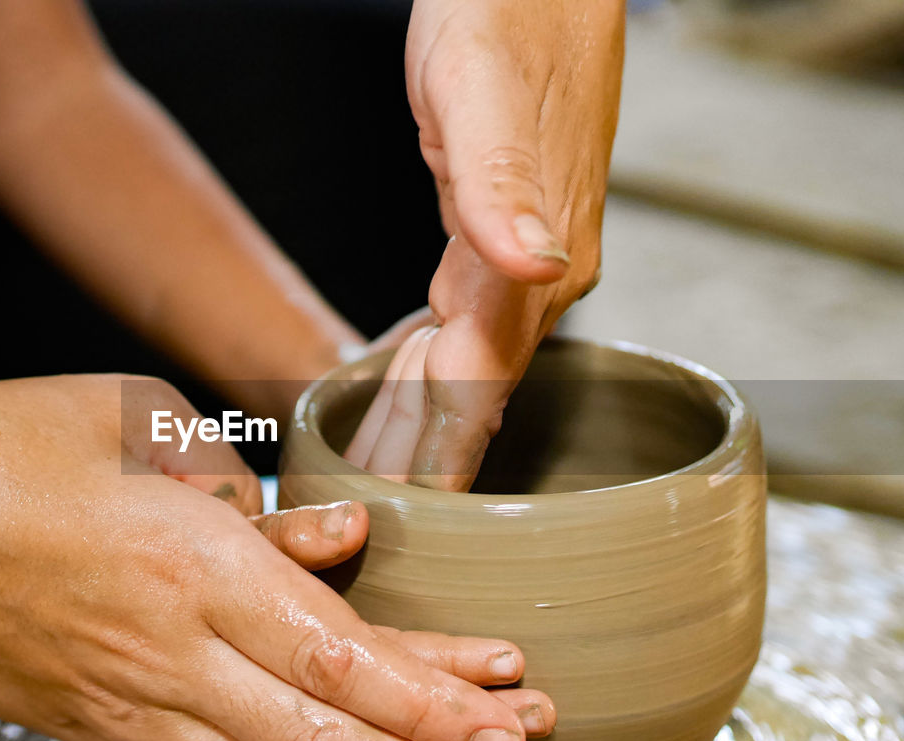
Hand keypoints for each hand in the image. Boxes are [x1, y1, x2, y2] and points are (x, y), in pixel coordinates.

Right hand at [0, 375, 553, 740]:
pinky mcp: (99, 735)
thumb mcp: (138, 427)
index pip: (341, 656)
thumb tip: (340, 542)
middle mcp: (168, 656)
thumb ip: (251, 499)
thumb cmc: (5, 444)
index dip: (435, 694)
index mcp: (187, 563)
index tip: (510, 704)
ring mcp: (129, 710)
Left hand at [348, 0, 623, 490]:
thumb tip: (532, 272)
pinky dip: (426, 371)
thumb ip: (502, 189)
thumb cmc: (506, 14)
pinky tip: (400, 393)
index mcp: (530, 262)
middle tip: (367, 526)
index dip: (438, 459)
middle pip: (470, 396)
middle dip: (422, 463)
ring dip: (418, 426)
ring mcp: (523, 261)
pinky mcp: (500, 234)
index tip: (406, 524)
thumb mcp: (480, 92)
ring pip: (465, 370)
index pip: (477, 389)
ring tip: (371, 478)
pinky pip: (461, 328)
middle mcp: (535, 276)